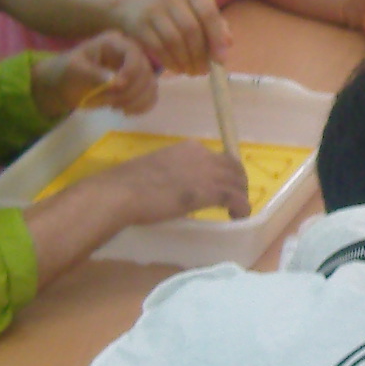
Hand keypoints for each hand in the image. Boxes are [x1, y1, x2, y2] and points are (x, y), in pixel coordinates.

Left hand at [33, 32, 157, 118]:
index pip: (134, 54)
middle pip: (146, 71)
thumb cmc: (68, 72)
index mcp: (115, 42)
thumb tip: (117, 83)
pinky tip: (126, 111)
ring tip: (116, 107)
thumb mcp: (75, 69)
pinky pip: (151, 96)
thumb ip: (95, 74)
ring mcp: (135, 70)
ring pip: (151, 85)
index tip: (116, 87)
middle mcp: (129, 54)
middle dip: (130, 91)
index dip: (130, 71)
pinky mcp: (137, 86)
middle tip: (111, 102)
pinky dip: (142, 106)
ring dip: (136, 101)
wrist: (66, 85)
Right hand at [93, 140, 249, 223]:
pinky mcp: (211, 191)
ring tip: (235, 211)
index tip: (218, 185)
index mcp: (188, 148)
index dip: (222, 172)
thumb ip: (171, 173)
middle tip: (232, 199)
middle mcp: (202, 154)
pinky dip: (242, 208)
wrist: (122, 192)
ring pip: (238, 182)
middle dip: (236, 182)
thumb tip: (173, 185)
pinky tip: (237, 217)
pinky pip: (238, 198)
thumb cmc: (128, 183)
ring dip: (240, 196)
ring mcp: (208, 172)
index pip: (217, 157)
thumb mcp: (155, 169)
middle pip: (233, 167)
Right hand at [111, 0, 229, 73]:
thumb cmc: (172, 9)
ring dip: (185, 61)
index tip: (221, 60)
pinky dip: (170, 62)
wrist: (131, 3)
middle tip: (203, 70)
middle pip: (191, 30)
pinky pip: (158, 48)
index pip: (208, 13)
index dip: (216, 38)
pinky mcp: (139, 25)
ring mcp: (153, 10)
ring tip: (191, 71)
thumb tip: (228, 42)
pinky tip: (177, 69)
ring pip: (174, 41)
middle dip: (200, 55)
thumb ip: (214, 23)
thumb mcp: (194, 9)